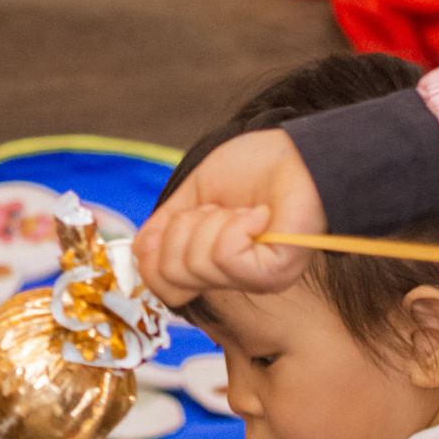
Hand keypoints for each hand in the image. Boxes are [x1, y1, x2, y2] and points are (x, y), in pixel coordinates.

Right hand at [133, 132, 322, 307]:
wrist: (299, 154)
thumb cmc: (258, 168)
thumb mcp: (195, 194)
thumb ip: (165, 225)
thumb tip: (139, 251)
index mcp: (210, 263)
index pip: (160, 284)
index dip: (152, 254)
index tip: (175, 219)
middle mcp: (230, 278)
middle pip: (170, 276)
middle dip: (182, 228)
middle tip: (216, 209)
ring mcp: (251, 279)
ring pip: (196, 264)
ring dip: (213, 221)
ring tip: (243, 209)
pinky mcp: (272, 273)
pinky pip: (226, 256)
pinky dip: (235, 225)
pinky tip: (258, 214)